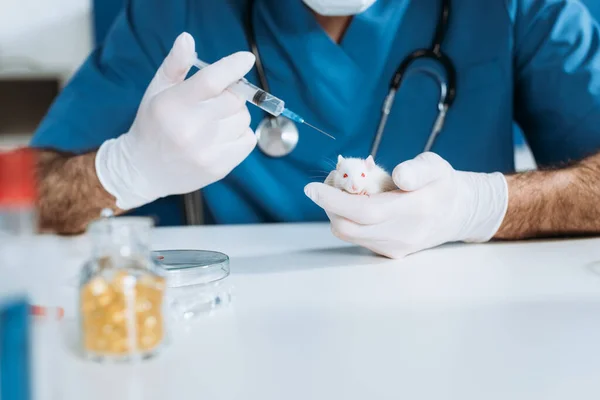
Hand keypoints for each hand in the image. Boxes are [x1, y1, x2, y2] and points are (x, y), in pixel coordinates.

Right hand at [95, 32, 256, 209]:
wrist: (143, 171)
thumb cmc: (153, 125)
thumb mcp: (157, 91)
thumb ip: (175, 64)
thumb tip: (187, 38)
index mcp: (173, 105)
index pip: (211, 80)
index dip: (233, 67)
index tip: (245, 58)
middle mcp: (191, 129)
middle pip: (234, 99)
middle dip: (231, 94)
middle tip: (216, 100)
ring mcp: (207, 151)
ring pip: (244, 119)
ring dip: (235, 115)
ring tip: (214, 122)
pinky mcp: (220, 167)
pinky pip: (248, 140)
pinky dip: (240, 134)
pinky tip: (222, 137)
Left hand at [304, 152, 508, 258]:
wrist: (457, 214)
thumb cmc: (442, 185)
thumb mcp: (436, 166)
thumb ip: (418, 170)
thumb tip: (399, 176)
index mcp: (415, 210)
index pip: (365, 211)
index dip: (334, 200)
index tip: (312, 189)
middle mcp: (402, 235)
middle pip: (349, 227)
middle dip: (329, 203)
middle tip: (331, 180)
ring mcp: (394, 248)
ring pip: (349, 234)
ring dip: (336, 211)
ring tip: (345, 188)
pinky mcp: (388, 254)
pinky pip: (356, 238)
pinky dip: (348, 219)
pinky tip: (358, 203)